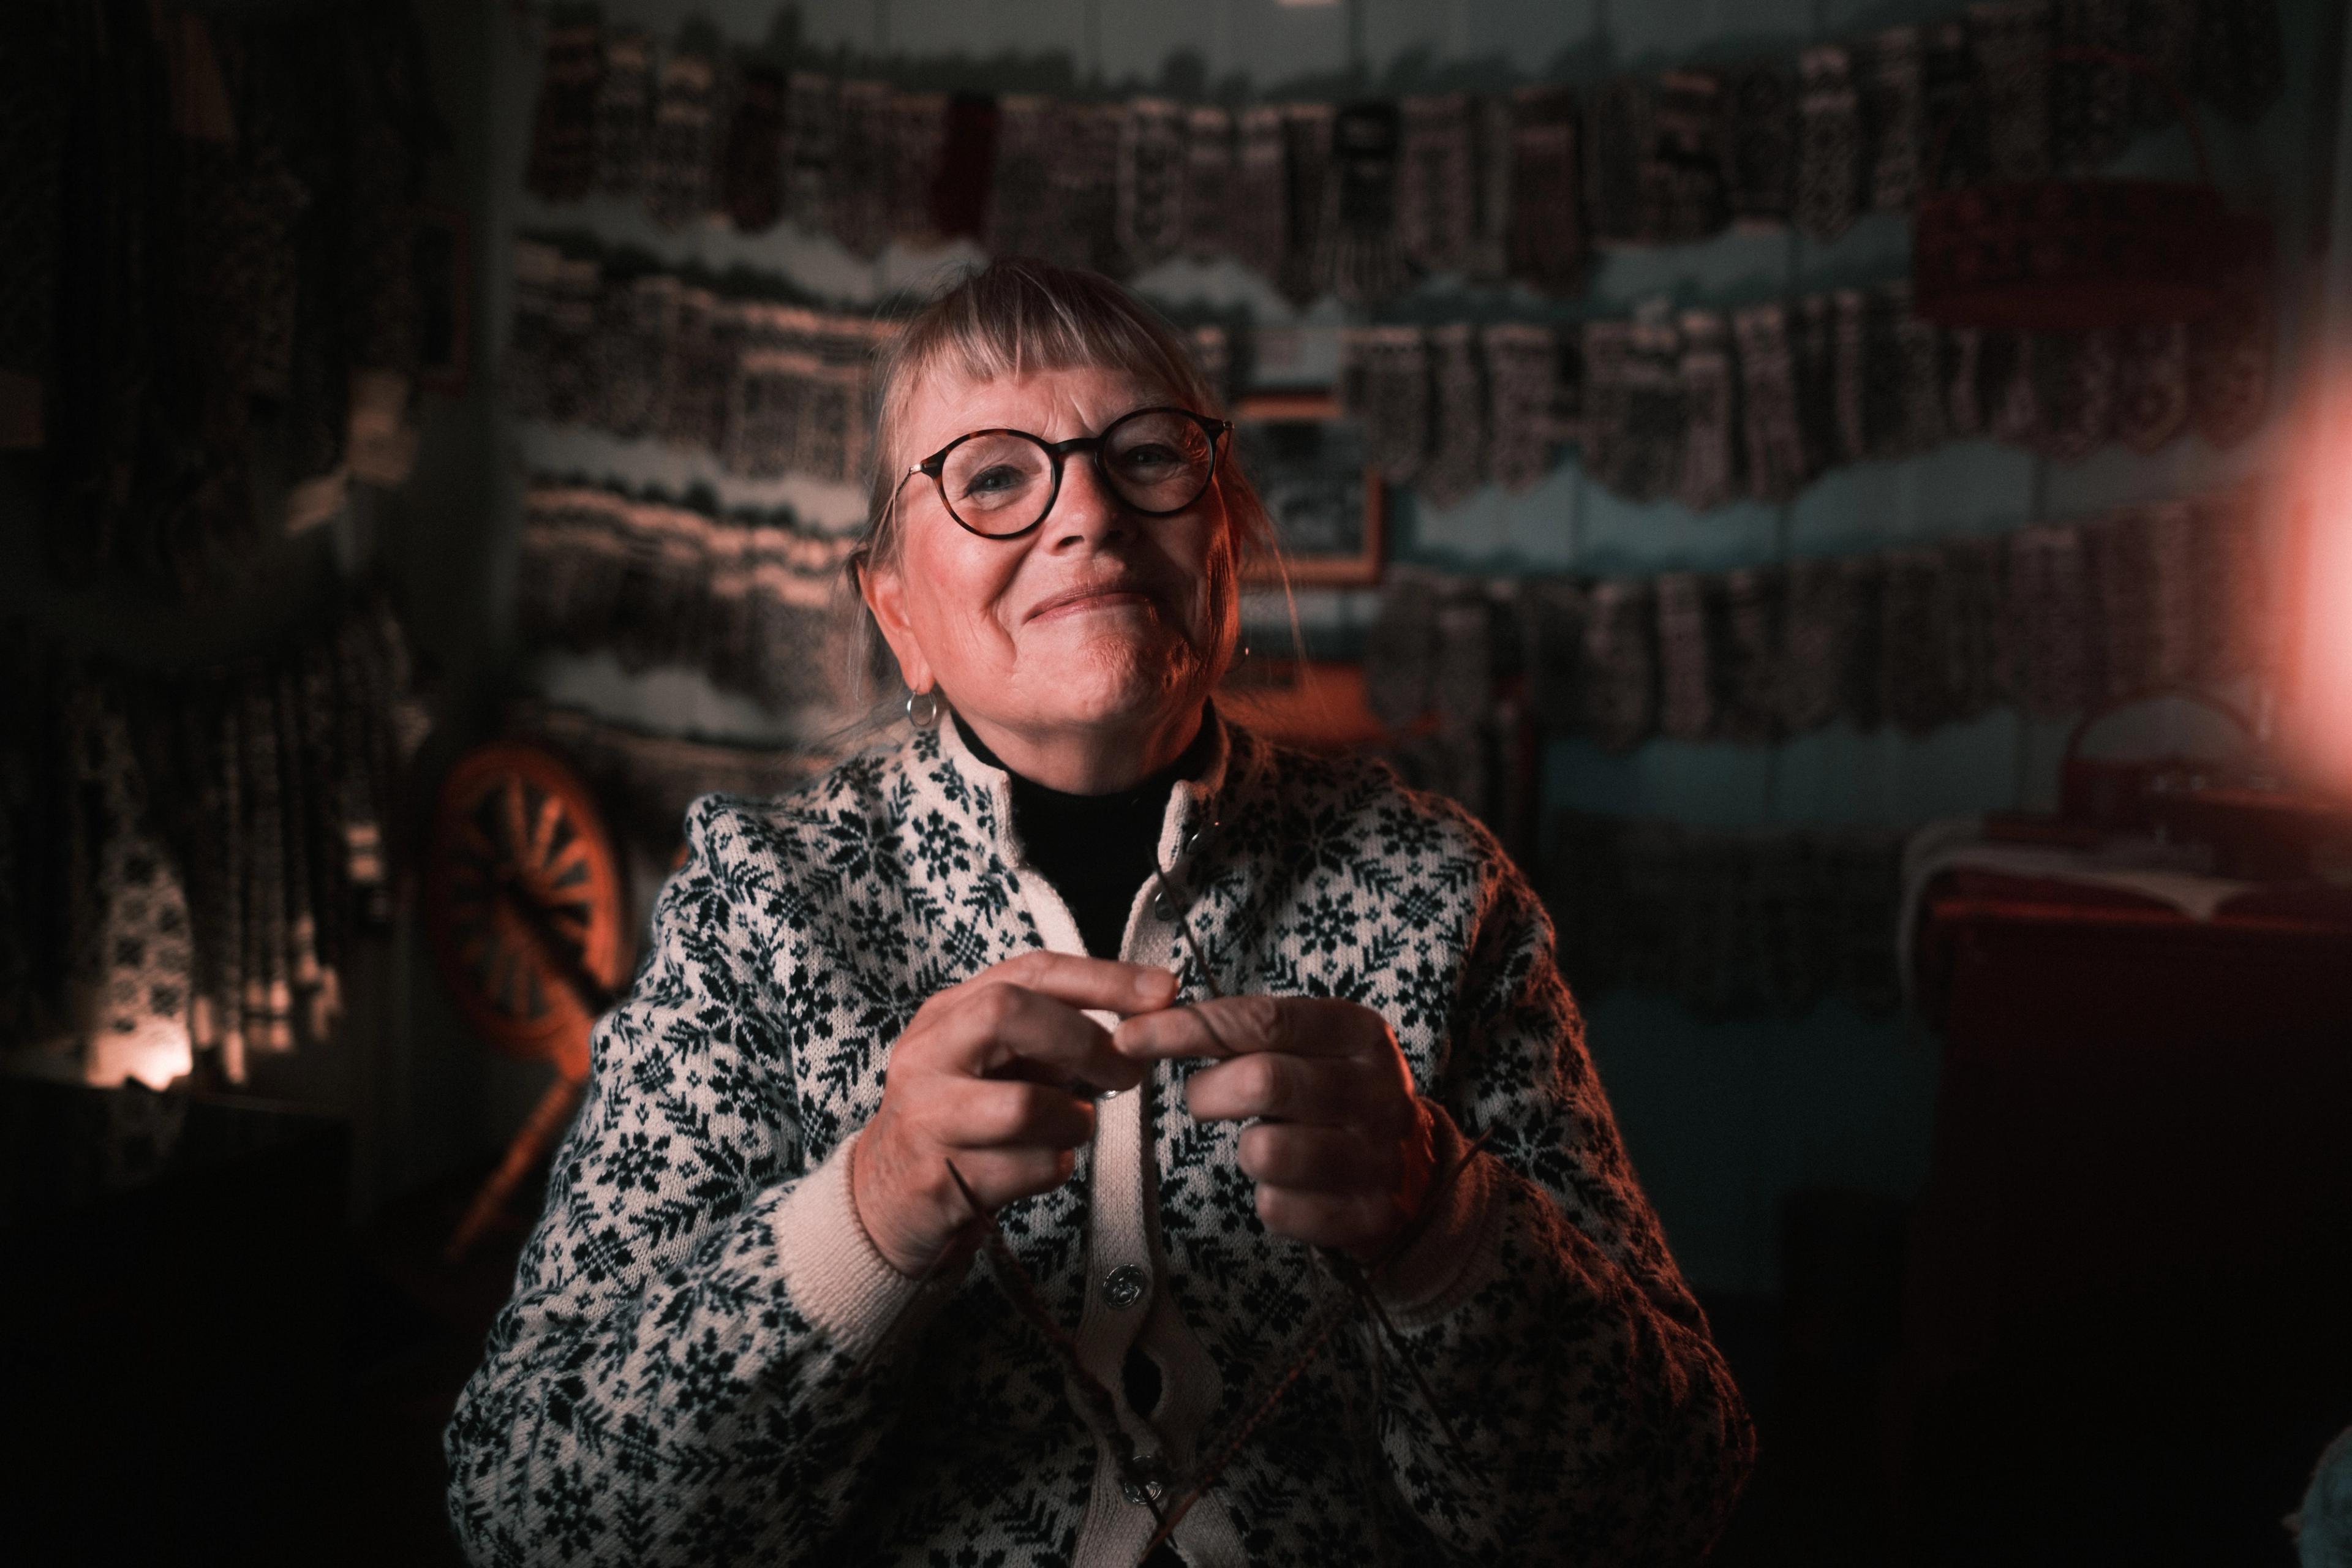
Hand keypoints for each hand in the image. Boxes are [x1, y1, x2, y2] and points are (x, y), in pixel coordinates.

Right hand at [851, 952, 1176, 1277]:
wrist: (885, 1200)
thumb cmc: (960, 1122)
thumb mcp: (994, 1063)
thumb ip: (1051, 1036)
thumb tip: (1141, 1021)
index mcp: (948, 1013)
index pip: (1029, 971)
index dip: (1102, 976)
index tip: (1162, 991)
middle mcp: (927, 1054)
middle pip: (1008, 1014)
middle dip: (1083, 1040)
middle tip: (1126, 1071)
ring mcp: (924, 1116)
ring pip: (1025, 1105)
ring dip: (1072, 1121)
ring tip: (1067, 1128)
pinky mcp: (937, 1179)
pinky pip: (1028, 1168)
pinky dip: (1054, 1167)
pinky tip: (1038, 1166)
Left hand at [1114, 996, 1433, 1260]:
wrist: (1419, 1176)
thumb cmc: (1336, 1098)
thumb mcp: (1315, 1047)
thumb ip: (1249, 1031)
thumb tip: (1148, 1022)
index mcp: (1359, 1034)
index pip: (1262, 1020)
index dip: (1187, 1028)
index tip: (1130, 1036)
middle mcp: (1377, 1091)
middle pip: (1261, 1081)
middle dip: (1209, 1093)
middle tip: (1206, 1099)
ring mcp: (1378, 1157)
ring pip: (1265, 1151)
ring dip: (1245, 1151)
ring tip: (1265, 1143)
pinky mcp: (1367, 1216)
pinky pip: (1277, 1209)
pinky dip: (1268, 1199)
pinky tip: (1293, 1187)